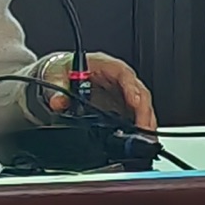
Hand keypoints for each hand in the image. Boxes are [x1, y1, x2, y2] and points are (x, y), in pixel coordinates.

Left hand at [33, 51, 156, 131]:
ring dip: (146, 120)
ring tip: (148, 138)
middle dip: (144, 110)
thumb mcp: (56, 75)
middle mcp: (118, 79)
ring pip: (141, 104)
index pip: (124, 73)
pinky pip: (136, 114)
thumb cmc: (63, 71)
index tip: (135, 101)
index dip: (131, 87)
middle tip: (145, 128)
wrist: (61, 76)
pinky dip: (140, 126)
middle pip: (138, 91)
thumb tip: (58, 102)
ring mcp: (121, 92)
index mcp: (105, 65)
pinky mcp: (121, 106)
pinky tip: (142, 139)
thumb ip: (57, 88)